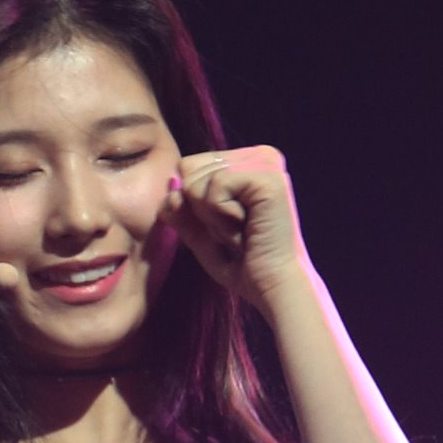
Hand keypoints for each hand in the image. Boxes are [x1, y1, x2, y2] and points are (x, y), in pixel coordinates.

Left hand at [166, 146, 306, 298]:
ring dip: (212, 218)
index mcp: (248, 163)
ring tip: (242, 231)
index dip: (194, 205)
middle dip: (202, 210)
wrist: (272, 288)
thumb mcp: (204, 235)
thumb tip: (169, 194)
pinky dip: (220, 217)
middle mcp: (260, 155)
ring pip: (198, 179)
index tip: (229, 227)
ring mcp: (265, 162)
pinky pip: (214, 186)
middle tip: (236, 231)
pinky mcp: (267, 176)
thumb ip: (182, 212)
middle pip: (189, 168)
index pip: (190, 166)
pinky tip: (245, 229)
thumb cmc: (243, 266)